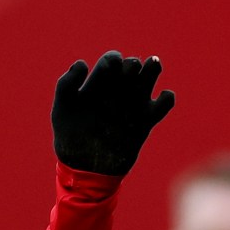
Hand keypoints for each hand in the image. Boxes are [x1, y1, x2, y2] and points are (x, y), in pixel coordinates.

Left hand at [51, 51, 175, 175]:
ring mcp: (133, 103)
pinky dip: (166, 97)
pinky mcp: (146, 120)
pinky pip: (166, 100)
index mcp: (98, 85)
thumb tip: (82, 63)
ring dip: (152, 68)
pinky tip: (154, 106)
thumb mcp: (63, 111)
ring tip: (145, 79)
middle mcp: (117, 90)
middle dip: (132, 66)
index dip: (113, 60)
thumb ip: (66, 85)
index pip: (112, 59)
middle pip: (133, 63)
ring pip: (151, 72)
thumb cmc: (71, 138)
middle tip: (124, 81)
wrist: (85, 169)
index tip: (109, 72)